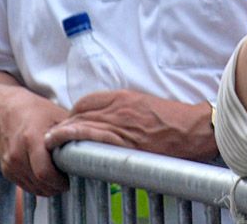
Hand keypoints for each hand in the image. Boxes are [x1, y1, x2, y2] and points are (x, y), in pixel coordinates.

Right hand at [0, 87, 69, 195]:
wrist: (4, 110)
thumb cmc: (35, 111)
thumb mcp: (57, 115)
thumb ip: (71, 132)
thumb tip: (91, 146)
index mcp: (31, 139)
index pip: (44, 173)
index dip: (60, 181)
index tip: (70, 177)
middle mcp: (17, 154)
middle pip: (40, 183)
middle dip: (56, 186)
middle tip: (67, 179)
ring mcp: (9, 163)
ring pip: (33, 188)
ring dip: (47, 187)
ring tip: (58, 176)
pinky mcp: (6, 170)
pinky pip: (25, 185)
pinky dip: (37, 184)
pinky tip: (46, 174)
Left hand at [44, 91, 215, 161]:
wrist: (195, 129)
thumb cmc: (174, 119)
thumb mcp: (145, 105)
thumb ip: (125, 111)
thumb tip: (110, 121)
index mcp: (124, 97)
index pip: (87, 101)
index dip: (74, 113)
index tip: (70, 124)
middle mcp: (119, 109)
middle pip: (80, 113)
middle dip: (65, 125)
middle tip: (55, 137)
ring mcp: (121, 126)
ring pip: (82, 126)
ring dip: (63, 134)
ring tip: (50, 143)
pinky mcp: (126, 143)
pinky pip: (94, 140)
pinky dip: (77, 143)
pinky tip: (66, 149)